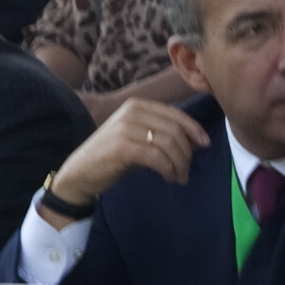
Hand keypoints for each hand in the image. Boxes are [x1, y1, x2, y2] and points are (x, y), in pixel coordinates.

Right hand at [41, 99, 210, 220]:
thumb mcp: (138, 139)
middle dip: (187, 153)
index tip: (204, 145)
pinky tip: (169, 178)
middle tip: (186, 171)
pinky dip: (168, 169)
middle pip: (174, 130)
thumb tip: (194, 142)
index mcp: (137, 106)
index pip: (175, 114)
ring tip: (179, 177)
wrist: (80, 173)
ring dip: (179, 164)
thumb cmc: (112, 158)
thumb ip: (161, 135)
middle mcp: (131, 112)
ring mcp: (126, 128)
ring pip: (168, 143)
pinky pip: (157, 157)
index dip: (194, 129)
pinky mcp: (122, 147)